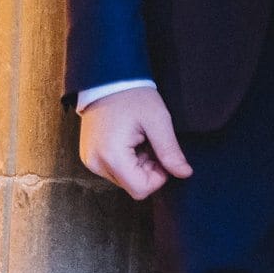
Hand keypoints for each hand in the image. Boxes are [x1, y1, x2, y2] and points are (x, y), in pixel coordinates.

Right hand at [78, 86, 192, 199]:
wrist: (106, 82)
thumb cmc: (132, 98)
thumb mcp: (158, 121)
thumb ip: (170, 151)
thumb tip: (184, 173)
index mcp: (112, 156)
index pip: (141, 190)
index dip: (158, 177)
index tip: (160, 155)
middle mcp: (96, 164)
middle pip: (132, 186)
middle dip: (147, 170)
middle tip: (150, 144)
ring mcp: (90, 161)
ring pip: (123, 180)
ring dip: (137, 166)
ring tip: (138, 141)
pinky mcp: (89, 158)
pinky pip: (113, 171)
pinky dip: (125, 162)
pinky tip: (127, 142)